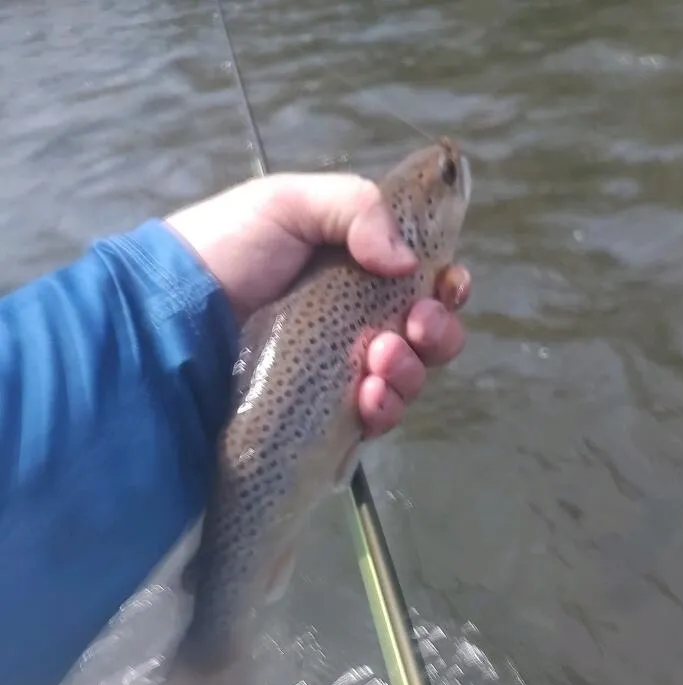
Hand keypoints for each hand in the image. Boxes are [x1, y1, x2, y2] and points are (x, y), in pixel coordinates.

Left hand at [165, 173, 470, 436]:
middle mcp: (358, 322)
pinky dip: (386, 408)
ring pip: (410, 379)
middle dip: (437, 332)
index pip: (423, 282)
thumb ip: (356, 208)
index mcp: (356, 270)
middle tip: (416, 326)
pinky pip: (378, 418)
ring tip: (379, 360)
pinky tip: (369, 397)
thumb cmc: (226, 251)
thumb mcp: (287, 203)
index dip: (447, 287)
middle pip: (429, 335)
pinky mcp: (327, 414)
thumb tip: (407, 262)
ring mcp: (343, 371)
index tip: (446, 287)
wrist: (171, 318)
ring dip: (411, 371)